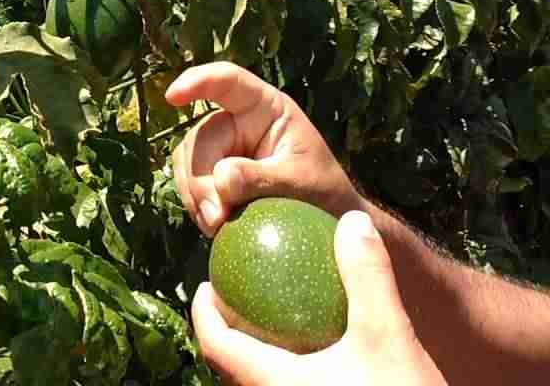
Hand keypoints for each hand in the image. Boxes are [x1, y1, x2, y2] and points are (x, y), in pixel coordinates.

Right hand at [166, 62, 362, 236]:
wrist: (326, 223)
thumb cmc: (324, 193)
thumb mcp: (300, 184)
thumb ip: (260, 179)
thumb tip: (220, 179)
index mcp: (266, 108)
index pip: (228, 81)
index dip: (198, 81)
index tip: (173, 96)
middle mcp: (238, 121)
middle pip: (201, 137)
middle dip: (201, 179)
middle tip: (216, 218)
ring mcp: (223, 146)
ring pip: (187, 160)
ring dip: (196, 195)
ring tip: (217, 226)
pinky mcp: (213, 172)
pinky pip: (188, 181)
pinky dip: (196, 204)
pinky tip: (213, 225)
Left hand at [192, 211, 445, 385]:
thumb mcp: (389, 337)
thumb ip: (367, 279)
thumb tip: (352, 222)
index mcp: (272, 384)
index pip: (216, 347)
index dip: (203, 314)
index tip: (206, 284)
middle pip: (231, 368)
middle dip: (227, 331)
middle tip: (235, 297)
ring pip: (257, 383)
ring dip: (256, 352)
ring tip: (271, 320)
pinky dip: (284, 369)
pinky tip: (314, 353)